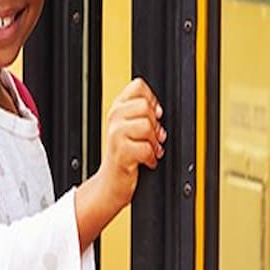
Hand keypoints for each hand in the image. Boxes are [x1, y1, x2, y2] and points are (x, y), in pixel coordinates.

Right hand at [75, 77, 165, 250]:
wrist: (111, 183)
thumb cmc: (125, 156)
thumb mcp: (130, 129)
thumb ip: (142, 113)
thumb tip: (158, 109)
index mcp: (117, 108)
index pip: (138, 86)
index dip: (150, 100)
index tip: (150, 116)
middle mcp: (114, 118)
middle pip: (145, 106)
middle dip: (154, 125)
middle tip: (149, 138)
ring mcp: (115, 134)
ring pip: (147, 125)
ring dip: (153, 143)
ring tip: (148, 150)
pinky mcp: (121, 152)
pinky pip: (147, 148)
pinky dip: (151, 158)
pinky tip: (145, 161)